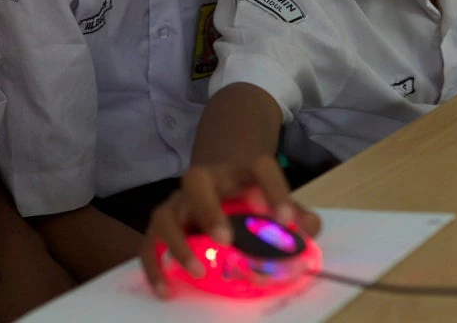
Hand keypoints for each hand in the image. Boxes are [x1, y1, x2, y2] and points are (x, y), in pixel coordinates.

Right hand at [139, 155, 320, 297]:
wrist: (222, 182)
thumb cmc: (253, 196)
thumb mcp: (276, 201)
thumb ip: (298, 215)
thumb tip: (308, 229)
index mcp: (241, 170)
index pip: (260, 166)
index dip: (275, 190)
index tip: (287, 219)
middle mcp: (205, 181)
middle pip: (195, 179)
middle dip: (208, 209)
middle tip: (225, 239)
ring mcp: (179, 201)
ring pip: (165, 213)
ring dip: (177, 243)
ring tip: (195, 271)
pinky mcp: (163, 224)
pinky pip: (149, 242)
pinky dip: (154, 266)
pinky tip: (166, 290)